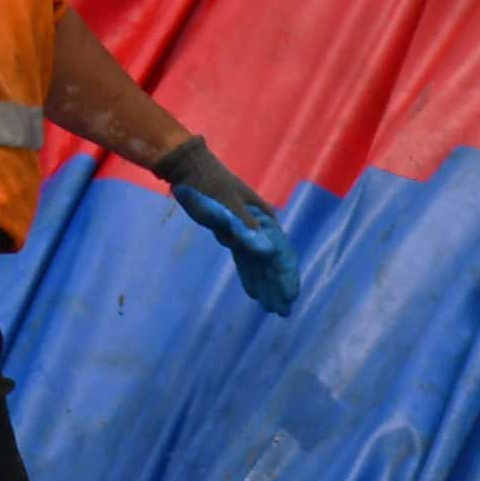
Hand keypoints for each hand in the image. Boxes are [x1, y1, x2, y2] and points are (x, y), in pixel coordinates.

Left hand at [159, 136, 300, 317]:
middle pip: (272, 261)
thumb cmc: (207, 184)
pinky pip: (245, 259)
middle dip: (278, 286)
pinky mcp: (233, 233)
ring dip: (265, 285)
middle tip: (283, 311)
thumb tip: (267, 249)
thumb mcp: (225, 204)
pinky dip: (249, 275)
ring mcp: (247, 231)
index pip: (279, 253)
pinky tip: (253, 292)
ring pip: (259, 264)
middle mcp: (259, 227)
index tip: (290, 296)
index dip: (286, 276)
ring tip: (272, 308)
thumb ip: (245, 227)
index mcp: (263, 220)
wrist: (188, 168)